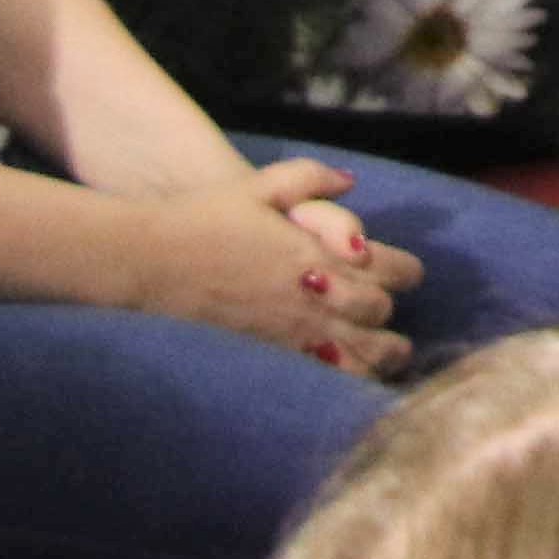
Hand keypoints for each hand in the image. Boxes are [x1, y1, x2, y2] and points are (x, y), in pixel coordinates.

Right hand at [127, 165, 418, 380]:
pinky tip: (351, 378)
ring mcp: (291, 331)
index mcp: (319, 253)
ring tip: (392, 355)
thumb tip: (351, 183)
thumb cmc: (204, 217)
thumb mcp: (261, 185)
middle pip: (379, 314)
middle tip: (393, 313)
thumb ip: (312, 179)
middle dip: (392, 313)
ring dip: (382, 355)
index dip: (407, 272)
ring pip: (360, 355)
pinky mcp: (267, 355)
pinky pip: (322, 377)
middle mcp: (312, 296)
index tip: (410, 274)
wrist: (149, 261)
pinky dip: (347, 379)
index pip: (391, 270)